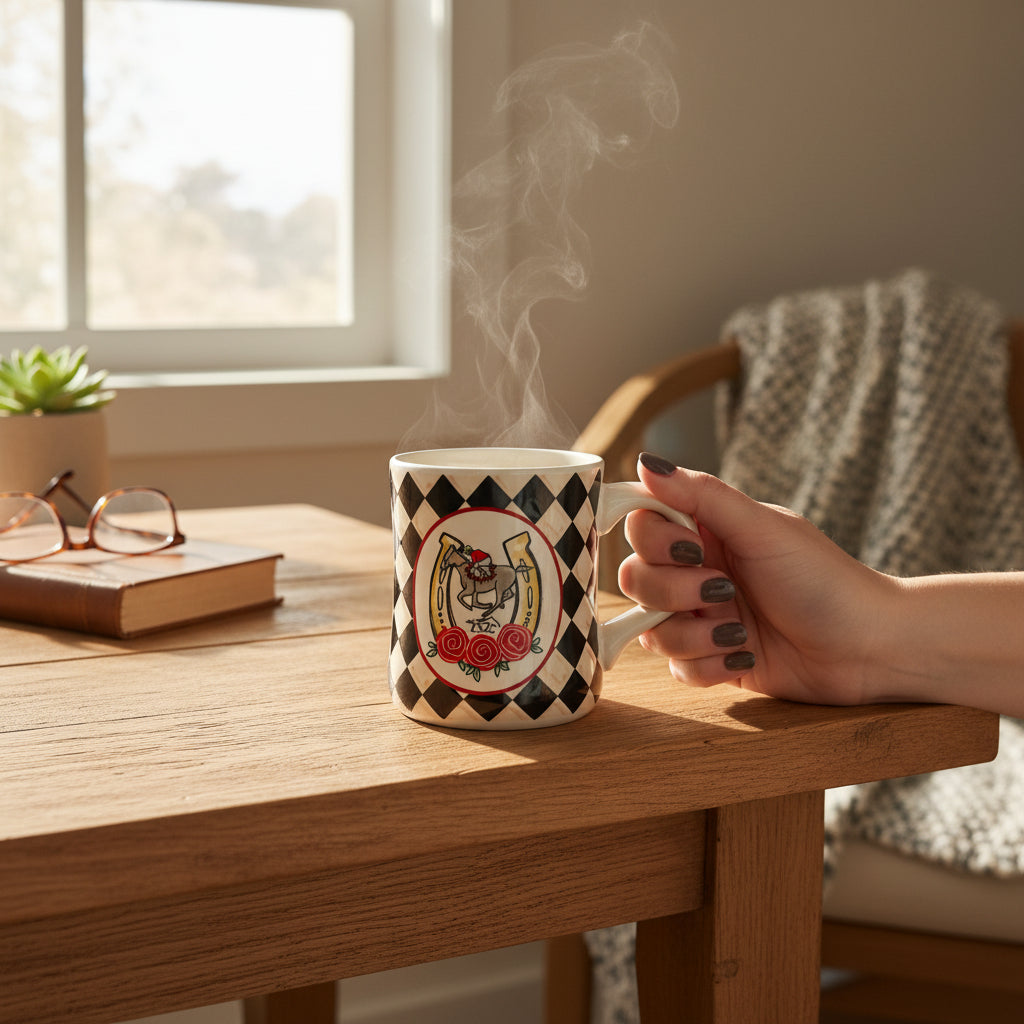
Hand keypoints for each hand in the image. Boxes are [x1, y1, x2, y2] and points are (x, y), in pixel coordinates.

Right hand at [620, 454, 898, 704]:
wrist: (870, 647)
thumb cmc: (826, 580)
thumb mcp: (763, 529)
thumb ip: (702, 495)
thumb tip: (647, 462)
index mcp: (706, 532)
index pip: (640, 526)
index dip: (654, 542)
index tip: (693, 549)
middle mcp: (697, 571)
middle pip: (634, 578)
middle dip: (673, 593)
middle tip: (725, 592)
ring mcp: (702, 618)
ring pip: (650, 629)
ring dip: (692, 636)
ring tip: (738, 633)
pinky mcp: (711, 660)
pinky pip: (675, 668)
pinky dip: (707, 666)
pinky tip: (745, 657)